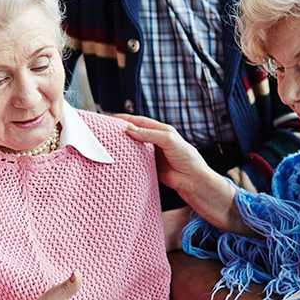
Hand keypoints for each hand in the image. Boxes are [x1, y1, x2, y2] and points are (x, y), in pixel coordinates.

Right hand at [118, 114, 250, 235]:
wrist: (193, 181)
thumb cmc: (187, 158)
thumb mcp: (169, 140)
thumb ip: (149, 134)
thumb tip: (129, 129)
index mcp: (161, 130)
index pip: (140, 121)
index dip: (125, 119)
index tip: (110, 119)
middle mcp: (156, 141)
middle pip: (135, 133)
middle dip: (121, 131)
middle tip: (105, 131)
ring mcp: (152, 154)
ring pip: (134, 147)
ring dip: (123, 145)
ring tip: (107, 144)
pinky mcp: (150, 166)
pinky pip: (136, 160)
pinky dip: (127, 159)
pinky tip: (118, 159)